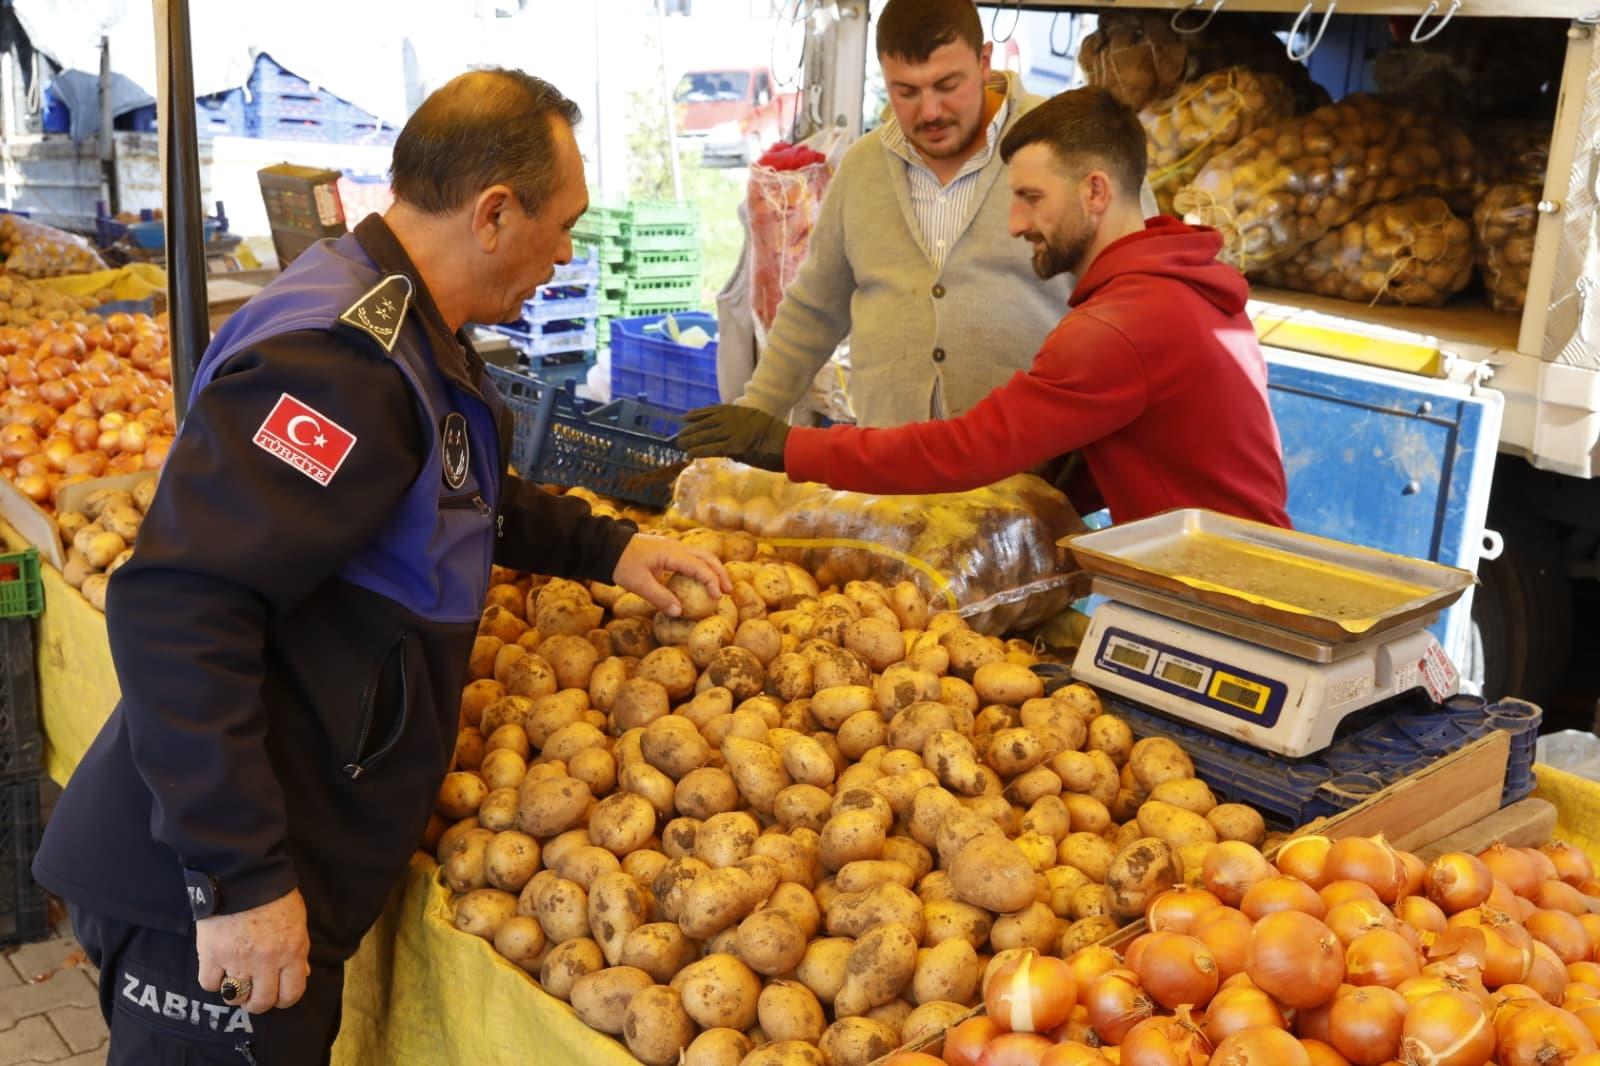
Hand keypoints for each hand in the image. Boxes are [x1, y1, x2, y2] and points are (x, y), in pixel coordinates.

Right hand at [195, 888, 310, 1013]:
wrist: (244, 874)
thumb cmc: (276, 895)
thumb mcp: (298, 921)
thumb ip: (299, 950)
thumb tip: (302, 974)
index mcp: (292, 951)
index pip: (291, 993)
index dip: (284, 999)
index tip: (278, 995)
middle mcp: (266, 961)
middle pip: (261, 1002)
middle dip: (258, 1002)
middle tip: (254, 993)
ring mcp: (237, 959)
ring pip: (235, 997)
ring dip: (236, 993)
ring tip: (236, 982)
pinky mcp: (212, 953)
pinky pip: (209, 983)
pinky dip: (213, 980)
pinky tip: (217, 969)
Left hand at [613, 533, 731, 615]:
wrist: (608, 546)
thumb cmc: (622, 563)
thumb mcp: (639, 584)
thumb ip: (660, 598)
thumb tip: (679, 612)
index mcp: (672, 553)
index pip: (700, 567)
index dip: (712, 582)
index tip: (718, 597)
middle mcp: (676, 547)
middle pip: (707, 557)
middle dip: (719, 573)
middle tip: (727, 591)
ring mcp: (673, 546)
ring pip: (701, 555)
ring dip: (712, 569)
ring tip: (719, 586)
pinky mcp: (668, 549)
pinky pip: (691, 557)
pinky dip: (701, 567)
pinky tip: (700, 580)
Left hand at [677, 404, 789, 471]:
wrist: (789, 446)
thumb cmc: (778, 439)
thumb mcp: (759, 424)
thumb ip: (741, 429)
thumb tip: (727, 445)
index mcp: (741, 411)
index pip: (715, 410)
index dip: (699, 414)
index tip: (686, 417)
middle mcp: (735, 419)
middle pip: (707, 423)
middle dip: (692, 429)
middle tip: (680, 435)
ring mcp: (734, 431)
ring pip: (707, 435)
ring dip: (691, 440)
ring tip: (681, 444)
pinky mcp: (735, 446)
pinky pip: (712, 448)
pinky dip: (700, 450)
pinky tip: (690, 453)